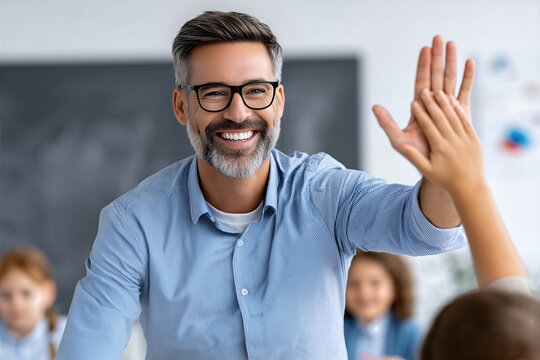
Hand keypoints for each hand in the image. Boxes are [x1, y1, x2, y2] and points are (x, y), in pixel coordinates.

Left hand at [373, 36, 474, 160]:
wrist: (436, 167)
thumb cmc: (416, 154)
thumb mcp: (398, 139)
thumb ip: (387, 123)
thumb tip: (374, 106)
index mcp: (419, 108)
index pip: (421, 82)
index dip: (422, 66)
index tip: (424, 49)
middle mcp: (433, 104)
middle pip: (436, 76)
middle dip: (437, 57)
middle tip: (439, 38)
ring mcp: (447, 107)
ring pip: (450, 80)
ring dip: (451, 62)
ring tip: (453, 44)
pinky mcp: (459, 113)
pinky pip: (464, 92)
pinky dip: (467, 77)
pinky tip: (470, 63)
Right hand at [408, 88, 483, 194]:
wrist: (469, 186)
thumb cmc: (445, 179)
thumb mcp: (426, 171)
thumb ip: (414, 157)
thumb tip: (403, 146)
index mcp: (440, 148)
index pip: (429, 126)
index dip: (421, 113)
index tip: (414, 102)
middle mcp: (453, 141)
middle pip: (441, 118)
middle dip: (432, 103)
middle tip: (425, 91)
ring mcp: (465, 139)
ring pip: (454, 117)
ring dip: (445, 103)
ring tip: (438, 92)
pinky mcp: (474, 138)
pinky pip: (465, 121)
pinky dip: (459, 110)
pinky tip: (454, 101)